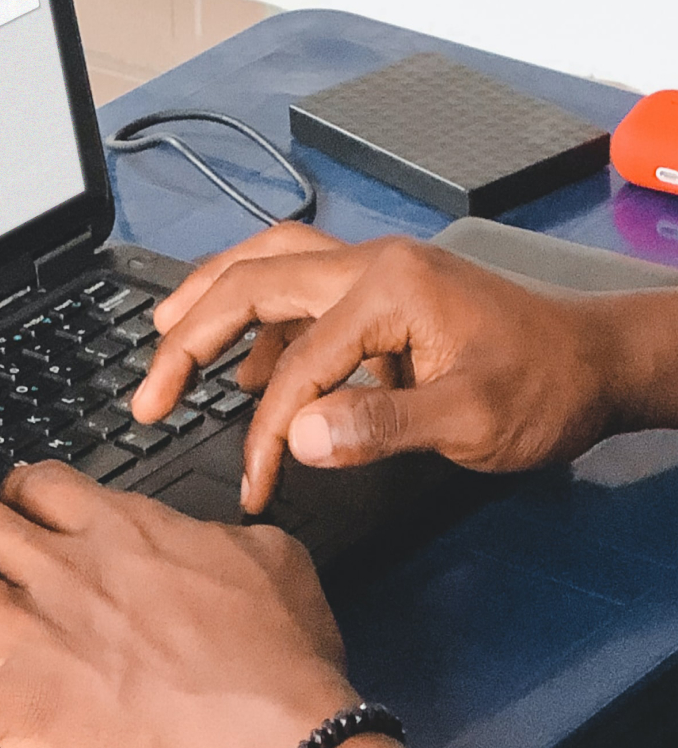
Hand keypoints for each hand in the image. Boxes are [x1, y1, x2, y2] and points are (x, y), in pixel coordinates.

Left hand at [0, 464, 357, 747]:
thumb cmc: (281, 669)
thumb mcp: (277, 564)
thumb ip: (230, 536)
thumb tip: (219, 534)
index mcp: (122, 532)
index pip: (39, 482)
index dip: (15, 487)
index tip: (14, 503)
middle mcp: (64, 570)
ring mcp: (32, 635)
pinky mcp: (16, 706)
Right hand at [131, 224, 618, 513]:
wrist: (600, 361)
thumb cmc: (547, 386)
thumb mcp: (473, 418)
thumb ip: (381, 426)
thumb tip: (294, 437)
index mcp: (387, 287)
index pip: (294, 364)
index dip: (262, 431)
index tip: (253, 484)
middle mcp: (370, 263)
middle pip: (250, 281)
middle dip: (187, 336)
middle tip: (148, 393)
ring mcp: (372, 271)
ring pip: (265, 264)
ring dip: (208, 300)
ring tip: (164, 339)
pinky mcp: (378, 292)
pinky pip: (296, 287)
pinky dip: (255, 318)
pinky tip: (246, 363)